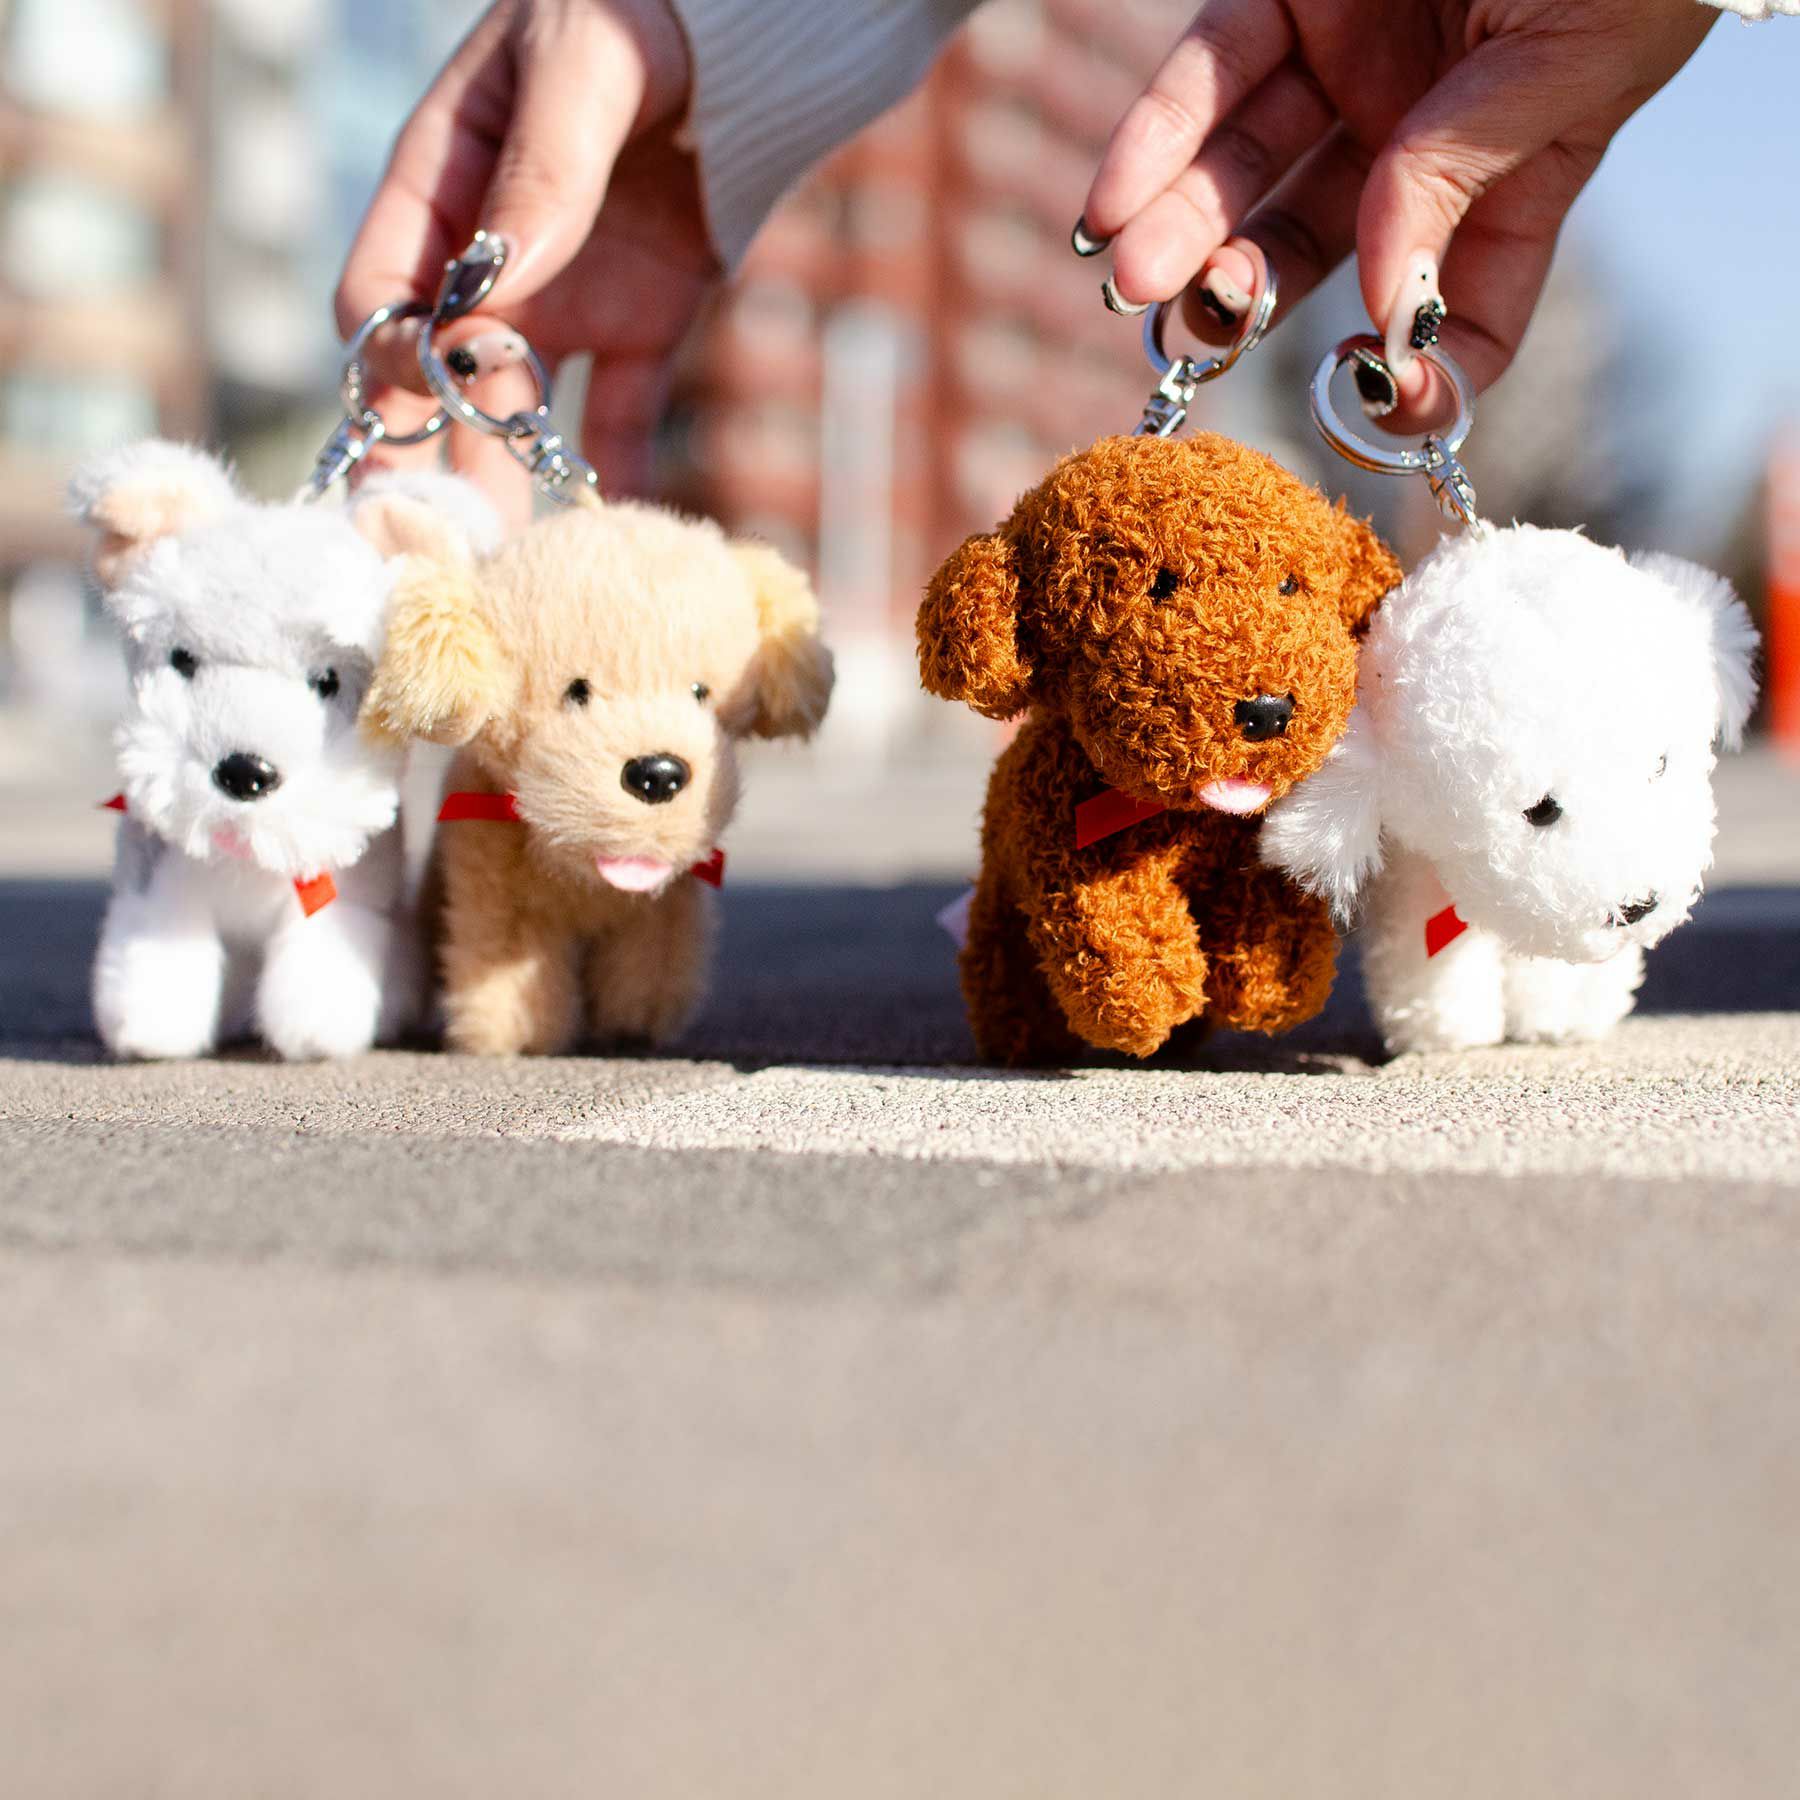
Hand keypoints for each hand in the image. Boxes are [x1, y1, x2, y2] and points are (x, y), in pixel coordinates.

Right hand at [335, 0, 714, 521]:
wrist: (739, 27)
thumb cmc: (635, 9)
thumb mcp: (578, 67)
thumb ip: (540, 171)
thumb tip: (502, 274)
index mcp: (442, 192)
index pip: (383, 297)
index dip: (388, 358)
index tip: (416, 400)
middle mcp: (492, 264)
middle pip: (439, 380)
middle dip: (428, 460)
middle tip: (429, 547)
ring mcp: (565, 301)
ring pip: (519, 414)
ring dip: (510, 487)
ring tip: (508, 573)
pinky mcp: (642, 327)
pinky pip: (620, 413)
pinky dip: (615, 472)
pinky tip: (610, 533)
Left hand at [1081, 0, 1713, 417]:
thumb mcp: (1562, 62)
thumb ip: (1463, 178)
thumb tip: (1391, 313)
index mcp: (1508, 169)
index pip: (1455, 309)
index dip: (1418, 375)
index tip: (1367, 397)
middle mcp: (1415, 133)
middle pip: (1311, 248)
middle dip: (1242, 297)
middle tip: (1193, 332)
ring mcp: (1348, 65)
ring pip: (1243, 172)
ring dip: (1179, 234)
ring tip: (1130, 280)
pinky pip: (1206, 74)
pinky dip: (1151, 140)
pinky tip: (1109, 207)